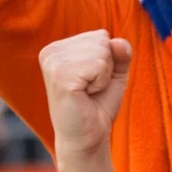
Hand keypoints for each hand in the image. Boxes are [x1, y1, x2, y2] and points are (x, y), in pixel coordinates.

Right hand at [39, 30, 131, 158]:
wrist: (88, 136)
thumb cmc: (98, 105)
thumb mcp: (114, 73)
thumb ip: (120, 53)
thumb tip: (118, 41)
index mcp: (58, 48)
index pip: (101, 36)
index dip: (108, 61)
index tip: (93, 80)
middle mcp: (51, 51)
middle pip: (102, 41)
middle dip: (106, 68)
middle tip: (91, 89)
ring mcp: (53, 63)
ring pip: (102, 52)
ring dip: (103, 77)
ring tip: (88, 92)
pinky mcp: (60, 76)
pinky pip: (99, 66)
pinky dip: (101, 83)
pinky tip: (86, 95)